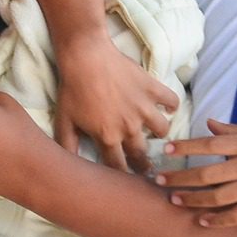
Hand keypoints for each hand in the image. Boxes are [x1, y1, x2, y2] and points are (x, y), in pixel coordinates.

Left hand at [52, 33, 176, 172]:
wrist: (85, 56)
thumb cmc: (72, 88)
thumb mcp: (64, 120)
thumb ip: (67, 146)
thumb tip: (68, 168)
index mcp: (108, 137)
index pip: (118, 166)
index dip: (122, 175)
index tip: (125, 180)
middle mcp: (130, 127)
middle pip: (142, 153)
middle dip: (144, 163)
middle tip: (146, 166)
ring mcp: (144, 108)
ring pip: (162, 130)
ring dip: (160, 133)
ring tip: (157, 133)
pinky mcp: (153, 89)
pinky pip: (171, 101)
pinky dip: (171, 105)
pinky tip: (167, 107)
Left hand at [156, 119, 236, 225]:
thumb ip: (235, 130)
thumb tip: (208, 124)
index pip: (211, 145)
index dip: (187, 147)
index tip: (166, 149)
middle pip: (209, 174)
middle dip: (181, 177)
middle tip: (158, 178)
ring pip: (219, 197)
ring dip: (193, 199)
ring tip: (172, 199)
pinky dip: (219, 220)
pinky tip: (201, 221)